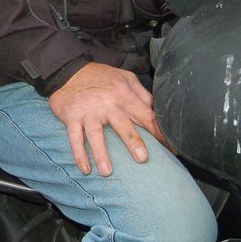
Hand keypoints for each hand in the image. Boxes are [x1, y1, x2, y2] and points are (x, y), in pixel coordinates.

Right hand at [47, 62, 168, 176]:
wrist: (68, 69)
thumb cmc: (101, 77)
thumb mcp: (125, 78)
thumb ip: (142, 94)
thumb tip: (158, 110)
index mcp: (123, 95)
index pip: (145, 115)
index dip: (159, 132)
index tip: (171, 148)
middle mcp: (106, 104)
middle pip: (121, 125)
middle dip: (132, 141)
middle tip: (142, 158)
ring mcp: (88, 111)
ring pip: (95, 134)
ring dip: (101, 153)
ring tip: (107, 172)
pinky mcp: (71, 116)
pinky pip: (75, 137)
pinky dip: (79, 153)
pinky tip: (85, 168)